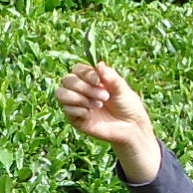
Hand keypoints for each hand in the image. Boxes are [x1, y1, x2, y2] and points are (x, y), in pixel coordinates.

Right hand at [54, 62, 161, 183]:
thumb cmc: (128, 105)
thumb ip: (111, 77)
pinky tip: (91, 115)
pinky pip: (66, 109)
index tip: (98, 81)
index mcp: (91, 79)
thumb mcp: (122, 89)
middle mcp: (81, 89)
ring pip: (61, 93)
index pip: (77, 70)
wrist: (131, 128)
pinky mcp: (74, 118)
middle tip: (104, 97)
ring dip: (79, 98)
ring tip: (99, 105)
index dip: (85, 73)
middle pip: (67, 80)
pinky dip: (79, 110)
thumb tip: (99, 64)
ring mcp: (76, 104)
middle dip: (84, 87)